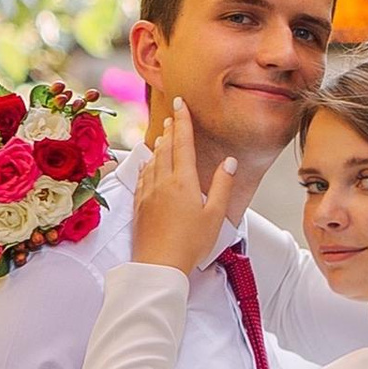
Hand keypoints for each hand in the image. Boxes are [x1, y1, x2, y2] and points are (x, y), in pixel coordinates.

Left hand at [130, 104, 234, 274]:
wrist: (158, 265)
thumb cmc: (190, 244)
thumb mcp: (215, 215)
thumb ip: (222, 186)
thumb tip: (229, 161)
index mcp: (183, 181)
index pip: (183, 143)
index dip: (183, 121)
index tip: (180, 103)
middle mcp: (162, 182)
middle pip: (166, 148)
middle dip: (170, 130)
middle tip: (172, 116)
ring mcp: (148, 193)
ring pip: (153, 160)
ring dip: (159, 145)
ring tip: (163, 136)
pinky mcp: (139, 205)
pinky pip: (142, 177)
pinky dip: (147, 164)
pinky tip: (148, 164)